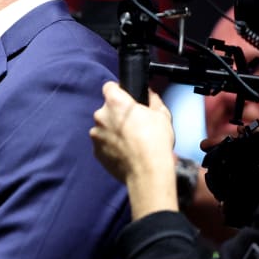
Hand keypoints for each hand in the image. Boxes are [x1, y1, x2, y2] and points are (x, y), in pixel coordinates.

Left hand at [90, 81, 178, 218]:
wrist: (148, 171)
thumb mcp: (162, 115)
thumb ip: (153, 99)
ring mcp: (96, 134)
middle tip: (133, 125)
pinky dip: (110, 146)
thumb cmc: (155, 142)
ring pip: (104, 127)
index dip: (119, 91)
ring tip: (130, 141)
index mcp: (115, 102)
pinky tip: (125, 152)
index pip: (110, 87)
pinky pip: (102, 143)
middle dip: (117, 114)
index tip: (126, 99)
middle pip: (107, 109)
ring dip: (113, 131)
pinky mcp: (95, 151)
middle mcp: (101, 116)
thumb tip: (149, 93)